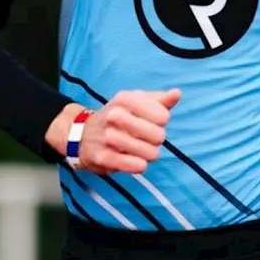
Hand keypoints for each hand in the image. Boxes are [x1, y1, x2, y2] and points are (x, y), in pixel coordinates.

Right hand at [46, 90, 180, 174]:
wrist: (83, 135)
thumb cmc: (119, 117)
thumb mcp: (136, 103)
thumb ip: (160, 100)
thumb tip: (176, 93)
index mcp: (125, 99)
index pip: (163, 116)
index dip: (161, 122)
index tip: (152, 121)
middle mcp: (115, 115)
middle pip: (158, 135)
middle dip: (156, 140)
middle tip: (147, 138)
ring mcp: (108, 137)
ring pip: (150, 153)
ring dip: (149, 154)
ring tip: (140, 149)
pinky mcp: (103, 158)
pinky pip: (137, 166)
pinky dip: (139, 165)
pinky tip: (133, 160)